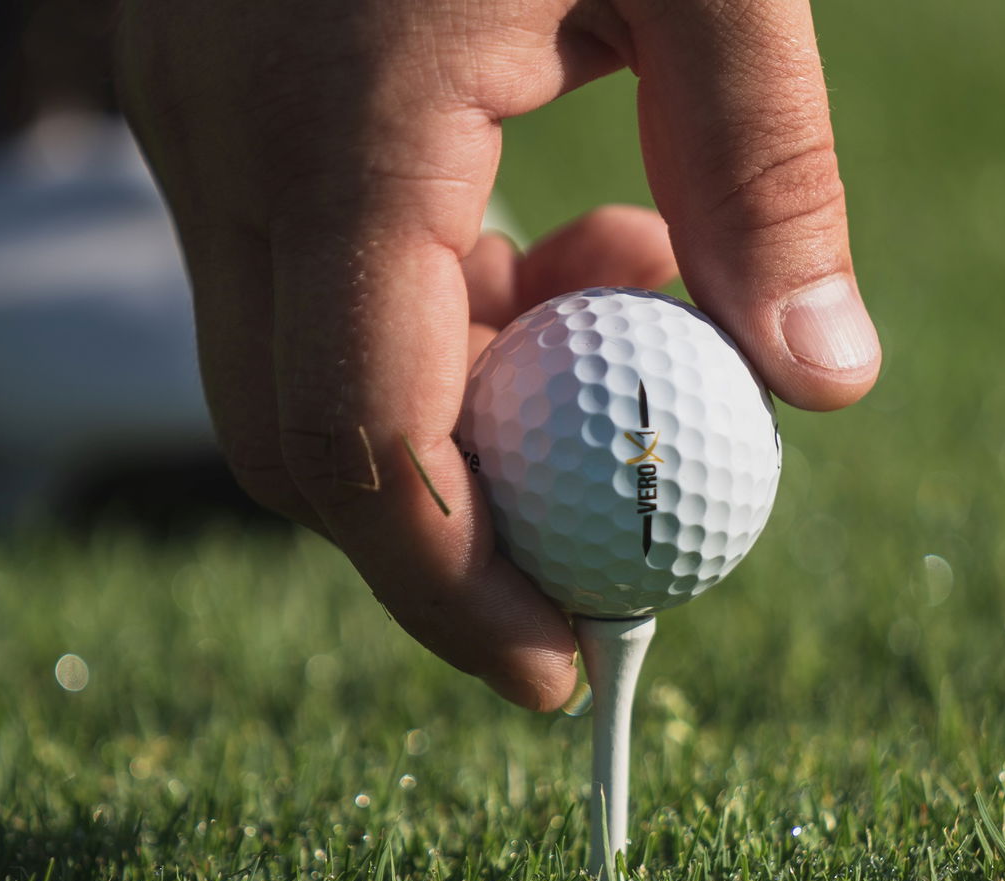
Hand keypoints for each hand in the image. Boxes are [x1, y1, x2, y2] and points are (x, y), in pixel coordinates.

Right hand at [115, 0, 880, 709]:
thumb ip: (762, 167)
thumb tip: (819, 382)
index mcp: (344, 125)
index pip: (361, 437)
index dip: (455, 589)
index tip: (557, 664)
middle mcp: (223, 140)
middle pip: (294, 436)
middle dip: (441, 530)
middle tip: (588, 545)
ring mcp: (185, 117)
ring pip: (283, 356)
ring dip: (442, 397)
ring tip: (618, 279)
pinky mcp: (193, 93)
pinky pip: (278, 268)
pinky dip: (397, 307)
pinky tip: (524, 222)